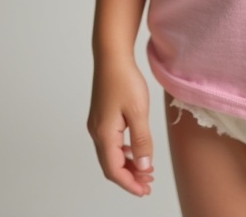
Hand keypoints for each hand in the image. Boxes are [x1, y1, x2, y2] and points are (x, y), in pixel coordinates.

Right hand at [87, 57, 154, 196]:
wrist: (112, 56)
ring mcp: (97, 125)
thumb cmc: (124, 79)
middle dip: (129, 177)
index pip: (114, 170)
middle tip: (148, 184)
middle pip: (110, 166)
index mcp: (104, 134)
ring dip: (127, 165)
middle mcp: (97, 132)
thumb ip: (141, 141)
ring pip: (110, 155)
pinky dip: (123, 152)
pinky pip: (111, 143)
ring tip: (146, 170)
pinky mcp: (101, 117)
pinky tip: (136, 150)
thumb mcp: (138, 111)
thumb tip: (143, 167)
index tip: (145, 190)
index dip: (129, 184)